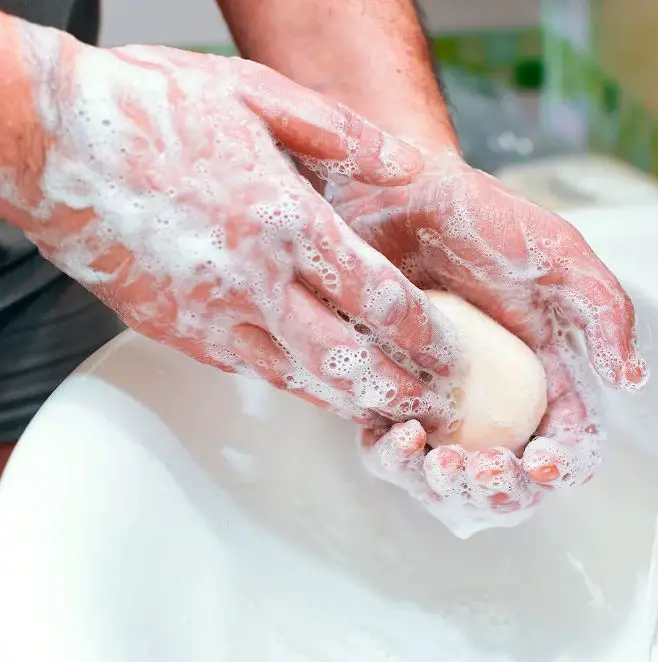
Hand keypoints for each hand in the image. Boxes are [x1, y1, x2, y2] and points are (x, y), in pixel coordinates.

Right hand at [3, 30, 462, 431]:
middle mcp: (254, 280)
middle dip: (401, 390)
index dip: (427, 337)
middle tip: (439, 408)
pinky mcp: (173, 331)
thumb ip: (337, 133)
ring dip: (351, 402)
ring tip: (392, 415)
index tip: (455, 358)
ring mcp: (210, 313)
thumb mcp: (253, 94)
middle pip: (347, 359)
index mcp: (286, 221)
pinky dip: (292, 386)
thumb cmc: (147, 108)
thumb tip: (402, 161)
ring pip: (298, 379)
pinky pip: (247, 370)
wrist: (45, 139)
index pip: (379, 299)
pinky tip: (317, 389)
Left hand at [328, 152, 647, 534]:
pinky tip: (400, 432)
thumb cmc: (479, 216)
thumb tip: (632, 378)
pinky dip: (395, 459)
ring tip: (441, 460)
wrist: (394, 189)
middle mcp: (493, 400)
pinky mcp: (386, 397)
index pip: (568, 445)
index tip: (545, 458)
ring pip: (448, 481)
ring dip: (448, 488)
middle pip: (509, 481)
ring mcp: (439, 404)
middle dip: (502, 491)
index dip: (562, 467)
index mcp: (545, 376)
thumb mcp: (557, 254)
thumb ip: (604, 310)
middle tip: (488, 467)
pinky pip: (390, 454)